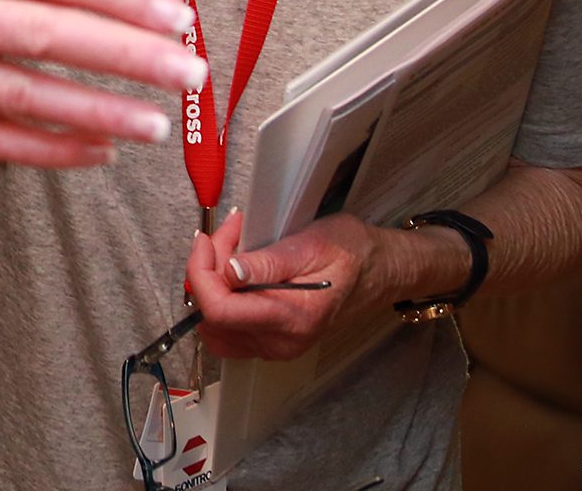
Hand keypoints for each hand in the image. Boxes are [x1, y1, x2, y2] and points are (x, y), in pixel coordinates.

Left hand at [183, 208, 376, 360]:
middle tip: (229, 234)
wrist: (381, 272)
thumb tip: (228, 272)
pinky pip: (229, 326)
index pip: (219, 312)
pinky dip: (223, 294)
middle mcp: (279, 343)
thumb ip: (268, 263)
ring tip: (233, 246)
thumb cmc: (352, 253)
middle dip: (207, 269)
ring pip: (215, 323)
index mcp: (292, 319)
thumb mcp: (311, 245)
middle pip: (212, 317)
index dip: (200, 273)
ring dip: (212, 281)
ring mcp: (274, 347)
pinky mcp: (271, 341)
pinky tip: (237, 266)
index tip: (205, 238)